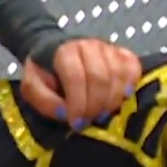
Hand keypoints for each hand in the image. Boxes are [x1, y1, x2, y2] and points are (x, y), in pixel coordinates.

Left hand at [20, 38, 141, 129]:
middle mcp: (88, 44)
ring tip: (101, 113)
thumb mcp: (33, 86)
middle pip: (100, 77)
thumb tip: (65, 113)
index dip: (78, 102)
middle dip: (95, 105)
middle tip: (90, 120)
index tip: (76, 122)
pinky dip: (130, 86)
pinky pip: (134, 68)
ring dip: (112, 100)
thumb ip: (43, 100)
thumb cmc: (45, 72)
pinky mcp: (123, 53)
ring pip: (119, 74)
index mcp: (63, 50)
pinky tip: (120, 98)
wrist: (55, 52)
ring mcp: (108, 47)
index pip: (75, 75)